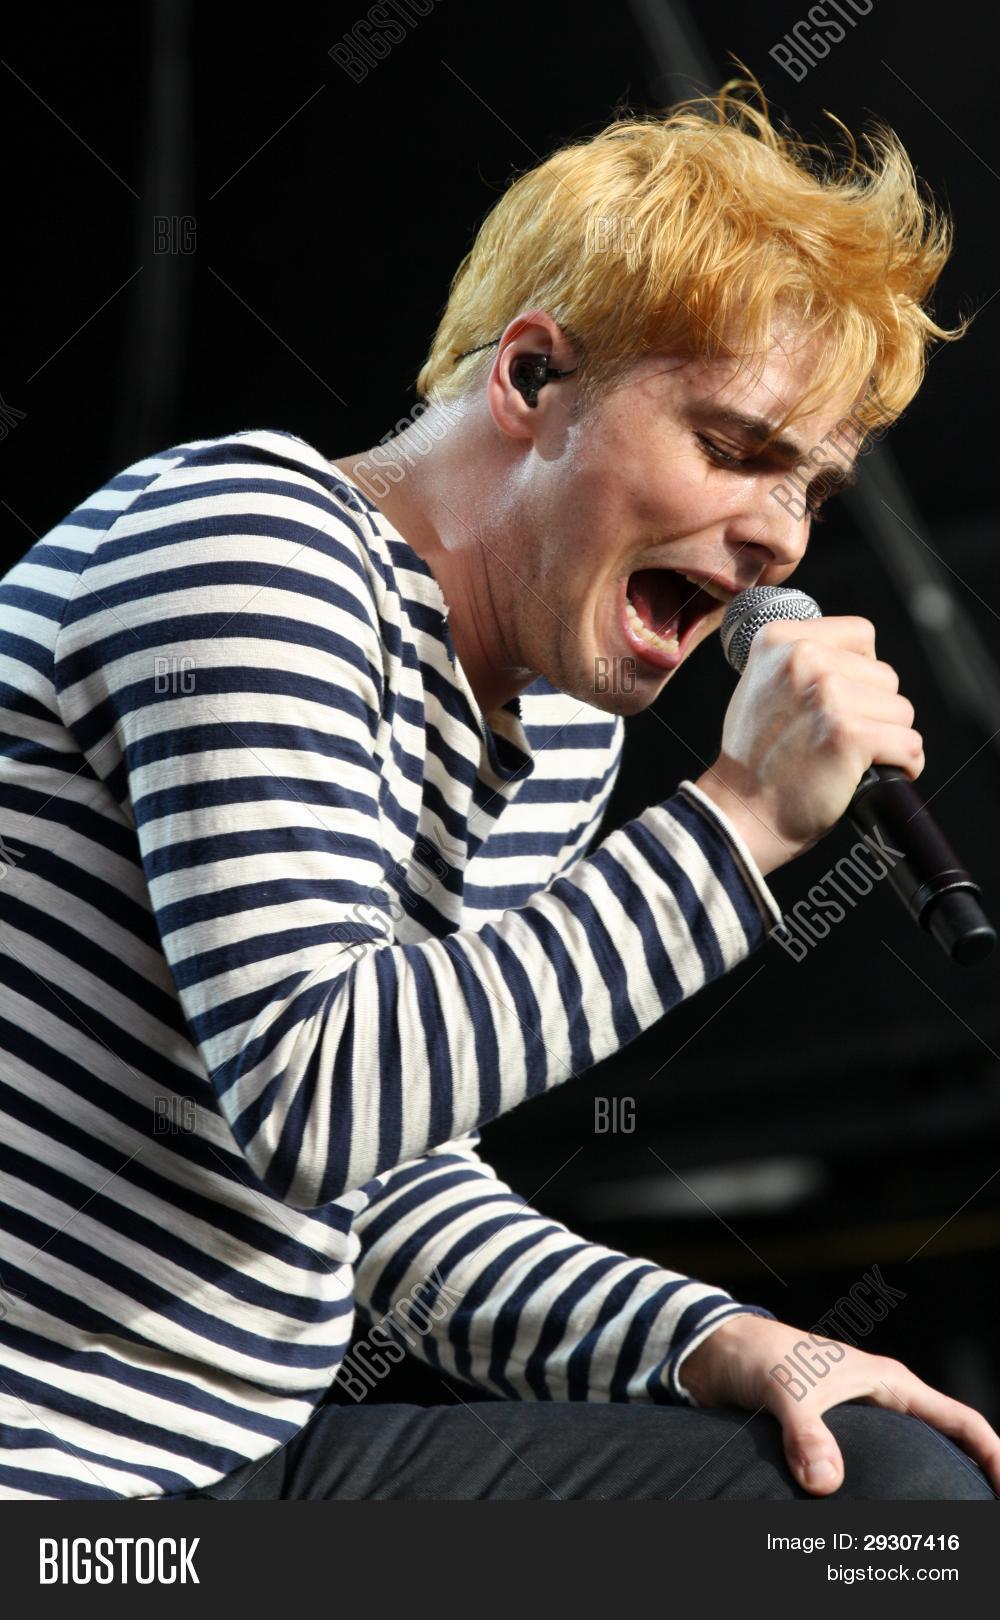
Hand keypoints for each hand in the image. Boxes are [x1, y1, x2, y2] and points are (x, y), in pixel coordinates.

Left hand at [679, 1313, 999, 1495]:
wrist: (716, 1349)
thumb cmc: (757, 1356)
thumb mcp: (785, 1390)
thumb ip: (805, 1434)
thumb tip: (825, 1486)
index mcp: (889, 1383)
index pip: (962, 1422)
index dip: (995, 1457)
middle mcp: (882, 1401)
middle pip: (943, 1446)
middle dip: (965, 1484)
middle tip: (974, 1526)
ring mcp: (858, 1419)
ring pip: (908, 1461)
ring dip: (923, 1491)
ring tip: (936, 1539)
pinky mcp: (831, 1435)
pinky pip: (870, 1472)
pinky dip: (881, 1495)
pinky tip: (876, 1527)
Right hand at [693, 616, 923, 875]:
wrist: (740, 812)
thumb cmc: (755, 759)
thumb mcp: (763, 685)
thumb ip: (804, 662)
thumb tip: (859, 662)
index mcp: (779, 638)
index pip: (861, 635)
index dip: (860, 673)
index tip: (837, 703)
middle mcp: (803, 657)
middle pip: (885, 675)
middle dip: (872, 711)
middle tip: (833, 739)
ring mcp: (827, 694)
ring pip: (900, 710)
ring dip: (885, 739)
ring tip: (846, 759)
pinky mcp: (849, 733)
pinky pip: (909, 744)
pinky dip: (902, 766)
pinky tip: (870, 777)